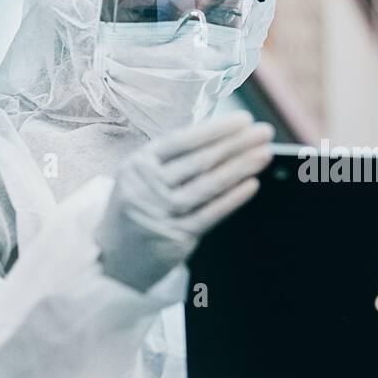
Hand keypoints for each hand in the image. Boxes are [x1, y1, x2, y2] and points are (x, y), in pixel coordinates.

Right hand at [95, 112, 272, 291]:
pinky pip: (211, 213)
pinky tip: (251, 184)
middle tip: (263, 132)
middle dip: (236, 144)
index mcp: (137, 164)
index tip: (242, 119)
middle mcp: (146, 186)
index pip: (181, 140)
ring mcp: (160, 212)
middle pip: (200, 160)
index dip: (215, 129)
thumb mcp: (141, 177)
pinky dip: (233, 198)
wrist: (113, 258)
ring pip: (208, 185)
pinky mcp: (175, 236)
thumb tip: (221, 138)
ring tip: (264, 153)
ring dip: (241, 167)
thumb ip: (173, 160)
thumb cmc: (137, 208)